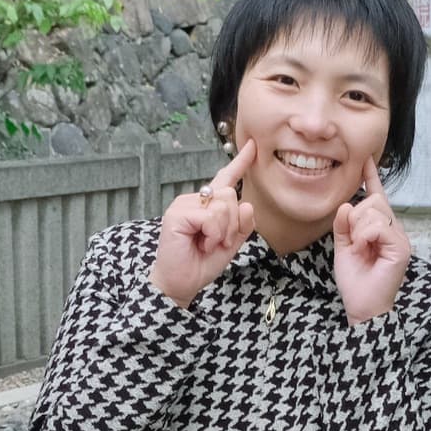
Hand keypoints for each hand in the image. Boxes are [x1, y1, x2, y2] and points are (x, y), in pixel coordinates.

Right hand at [149, 140, 257, 307]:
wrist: (180, 284)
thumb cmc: (200, 265)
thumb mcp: (230, 245)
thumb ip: (241, 226)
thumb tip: (247, 205)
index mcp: (207, 206)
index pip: (225, 180)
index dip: (240, 163)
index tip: (253, 147)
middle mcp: (195, 200)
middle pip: (230, 194)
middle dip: (232, 224)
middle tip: (218, 243)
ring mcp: (184, 205)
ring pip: (222, 205)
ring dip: (222, 232)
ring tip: (207, 245)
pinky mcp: (177, 214)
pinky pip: (211, 217)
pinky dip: (213, 235)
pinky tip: (202, 244)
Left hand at [332, 158, 410, 323]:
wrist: (363, 307)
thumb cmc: (356, 282)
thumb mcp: (343, 249)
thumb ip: (343, 227)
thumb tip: (345, 205)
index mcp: (381, 229)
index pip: (377, 198)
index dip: (372, 178)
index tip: (366, 161)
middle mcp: (394, 231)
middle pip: (374, 200)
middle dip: (357, 216)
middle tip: (354, 241)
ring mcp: (400, 239)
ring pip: (375, 210)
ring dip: (359, 228)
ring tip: (360, 249)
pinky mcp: (401, 248)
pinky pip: (378, 226)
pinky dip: (365, 236)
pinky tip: (364, 249)